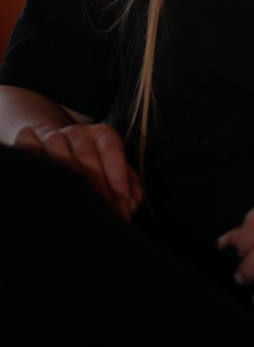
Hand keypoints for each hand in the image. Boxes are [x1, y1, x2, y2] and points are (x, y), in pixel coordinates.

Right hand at [15, 122, 142, 221]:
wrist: (50, 145)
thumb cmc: (89, 166)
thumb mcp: (112, 170)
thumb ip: (128, 184)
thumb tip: (131, 201)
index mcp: (100, 134)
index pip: (110, 147)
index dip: (116, 174)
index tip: (122, 200)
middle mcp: (76, 132)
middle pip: (86, 153)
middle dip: (96, 186)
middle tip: (103, 214)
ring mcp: (51, 135)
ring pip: (59, 155)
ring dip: (69, 184)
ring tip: (77, 210)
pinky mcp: (28, 139)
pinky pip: (30, 148)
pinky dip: (38, 168)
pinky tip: (46, 192)